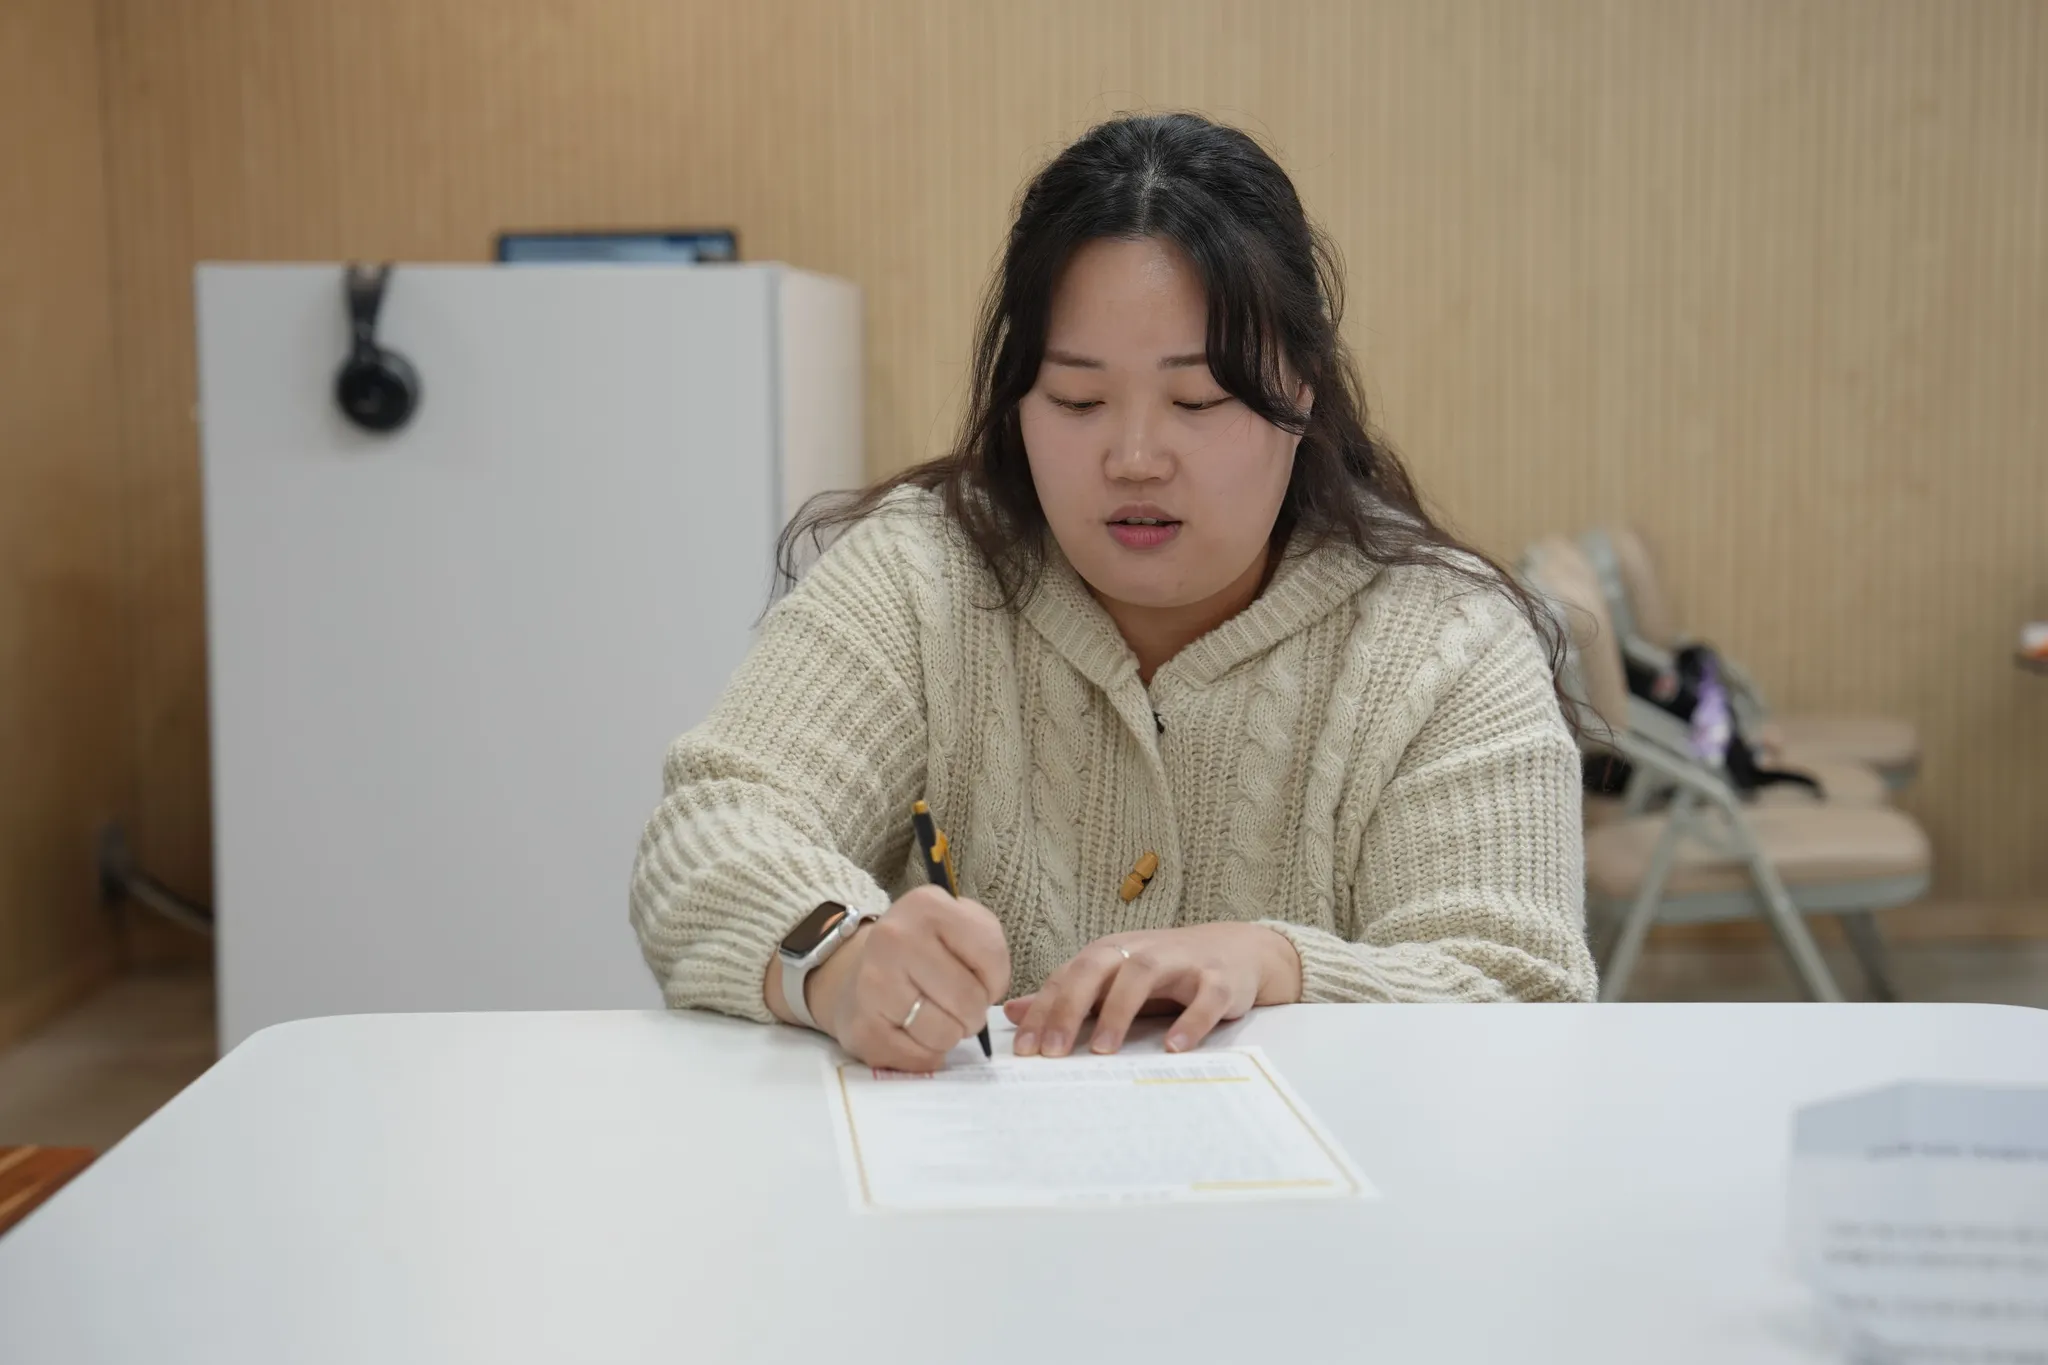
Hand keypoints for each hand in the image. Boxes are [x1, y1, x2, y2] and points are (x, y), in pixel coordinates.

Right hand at [808, 886, 1010, 1070]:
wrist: (862, 967)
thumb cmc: (925, 949)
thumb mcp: (962, 925)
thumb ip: (988, 949)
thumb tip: (990, 997)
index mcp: (927, 905)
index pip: (990, 955)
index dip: (995, 979)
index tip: (978, 979)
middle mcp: (895, 938)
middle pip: (968, 1000)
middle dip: (973, 1013)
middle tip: (958, 1006)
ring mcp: (873, 983)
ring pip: (944, 1035)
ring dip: (949, 1035)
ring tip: (934, 1016)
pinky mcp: (861, 1027)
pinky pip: (918, 1059)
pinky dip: (925, 1053)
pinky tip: (913, 1032)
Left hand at [1003, 923, 1301, 1057]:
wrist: (1237, 951)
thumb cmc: (1166, 973)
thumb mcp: (1113, 982)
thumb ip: (1067, 997)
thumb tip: (1012, 1012)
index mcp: (1110, 952)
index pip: (1068, 977)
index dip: (1043, 1011)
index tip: (1024, 1050)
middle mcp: (1141, 950)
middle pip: (1098, 967)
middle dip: (1071, 1008)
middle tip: (1053, 1051)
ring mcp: (1182, 961)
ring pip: (1144, 973)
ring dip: (1121, 1010)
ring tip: (1104, 1051)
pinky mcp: (1220, 979)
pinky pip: (1205, 997)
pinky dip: (1190, 1021)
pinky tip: (1173, 1048)